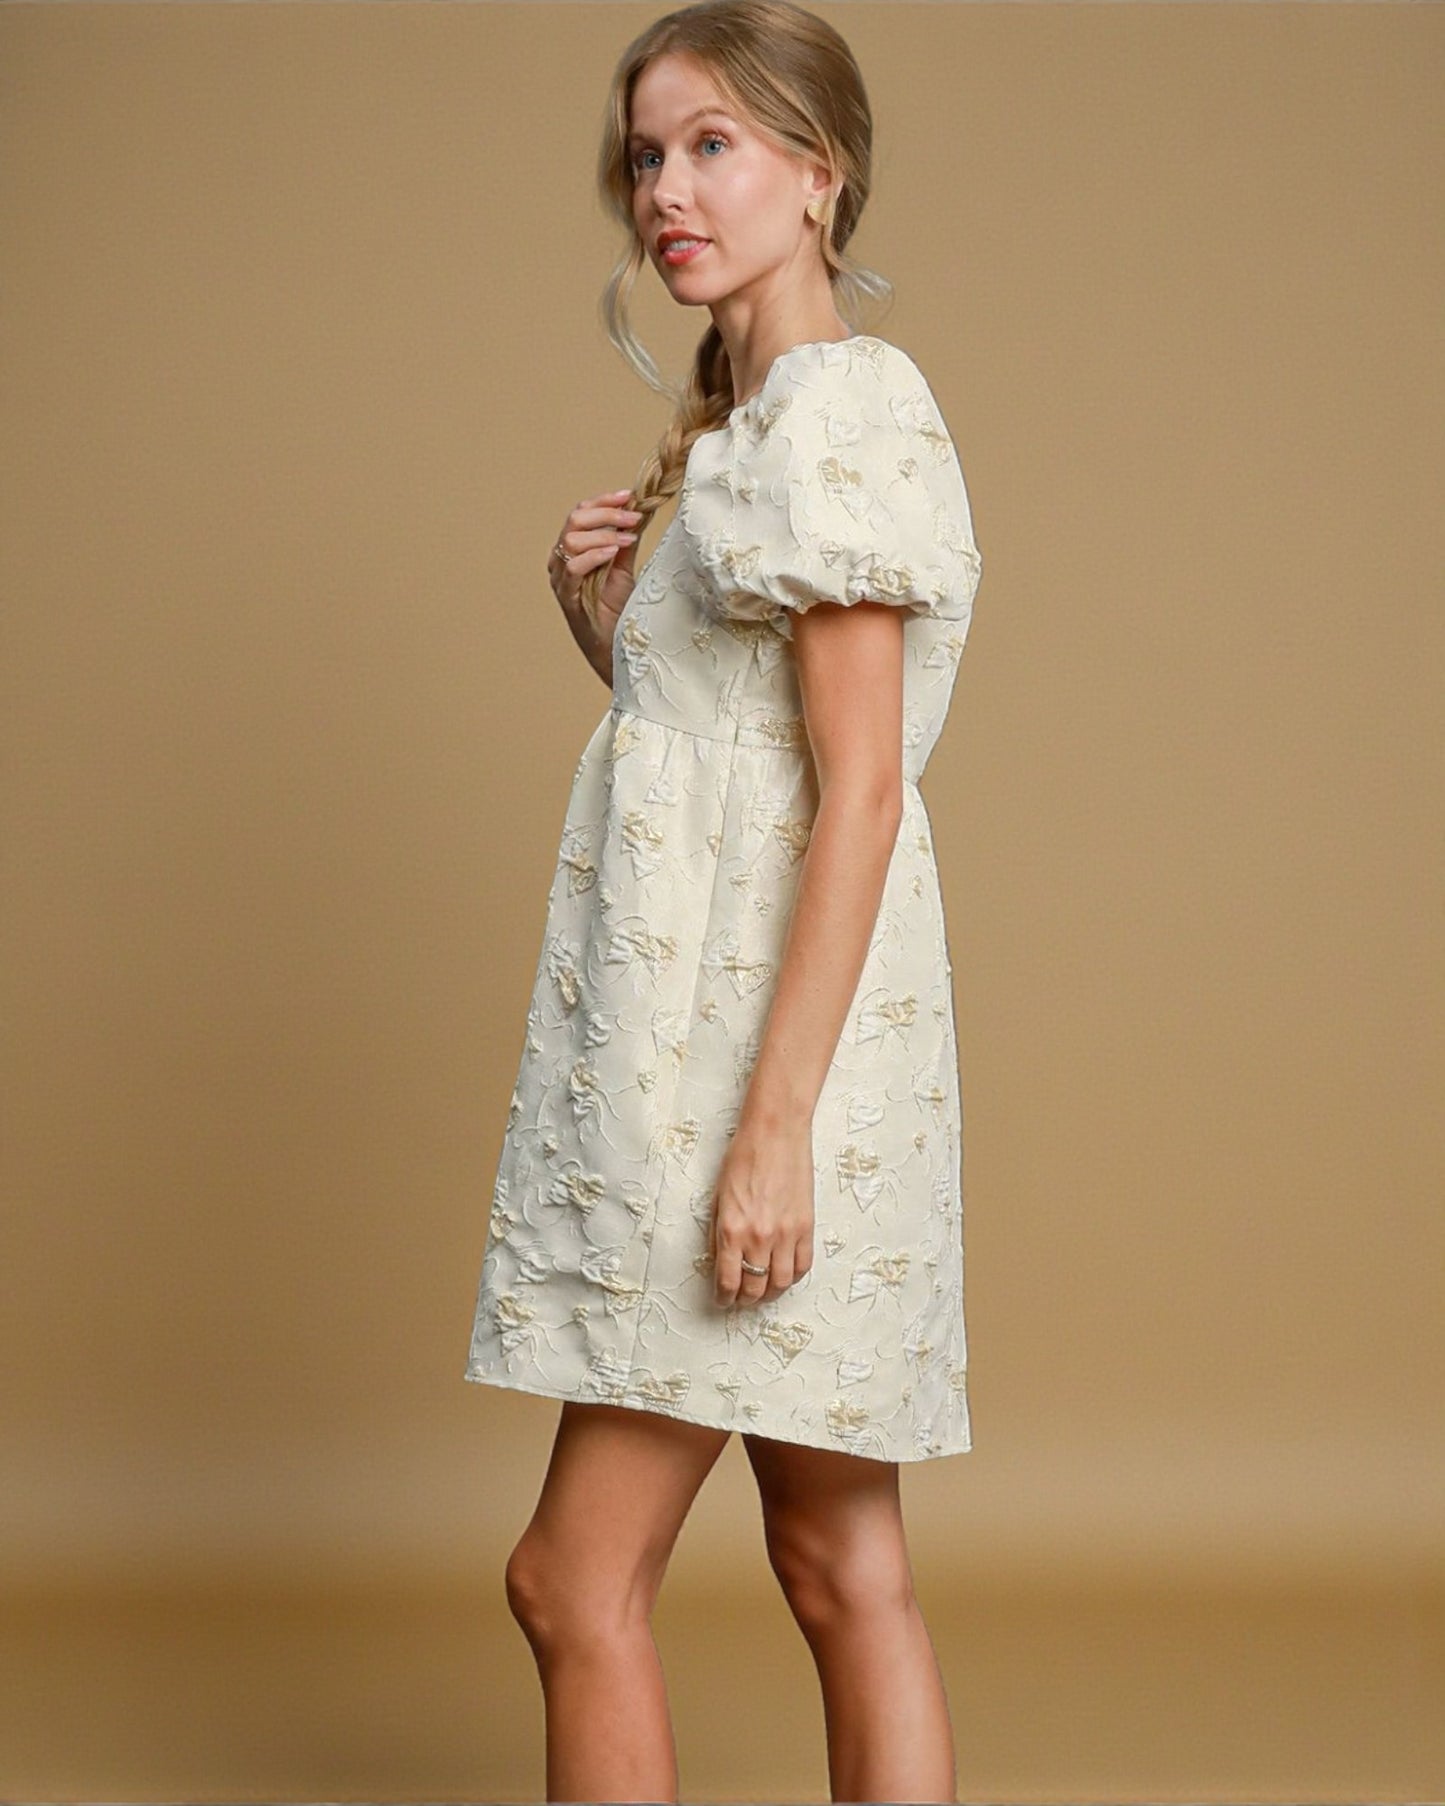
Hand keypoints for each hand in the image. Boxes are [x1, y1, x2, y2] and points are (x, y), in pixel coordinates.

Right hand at [548, 488, 643, 633]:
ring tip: (627, 539)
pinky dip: (594, 555)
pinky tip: (612, 553)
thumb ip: (624, 541)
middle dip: (607, 514)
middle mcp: (561, 559)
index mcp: (573, 549)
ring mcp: (560, 578)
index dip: (604, 502)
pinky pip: (573, 568)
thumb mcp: (623, 567)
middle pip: (574, 521)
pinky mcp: (566, 596)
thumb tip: (636, 513)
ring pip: (571, 540)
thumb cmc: (616, 609)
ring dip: (604, 535)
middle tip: (633, 518)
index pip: (581, 513)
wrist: (615, 644)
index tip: (628, 495)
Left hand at [709, 1116, 815, 1308]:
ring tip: (764, 1292)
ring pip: (781, 1284)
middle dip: (745, 1300)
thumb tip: (720, 1261)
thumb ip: (718, 1233)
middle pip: (754, 1288)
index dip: (724, 1298)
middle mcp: (758, 1237)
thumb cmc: (743, 1157)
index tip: (723, 1299)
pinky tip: (785, 1275)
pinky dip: (793, 1277)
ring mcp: (785, 1234)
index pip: (728, 1282)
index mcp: (731, 1230)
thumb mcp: (718, 1197)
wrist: (775, 1134)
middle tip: (741, 1299)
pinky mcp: (806, 1227)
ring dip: (770, 1294)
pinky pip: (803, 1266)